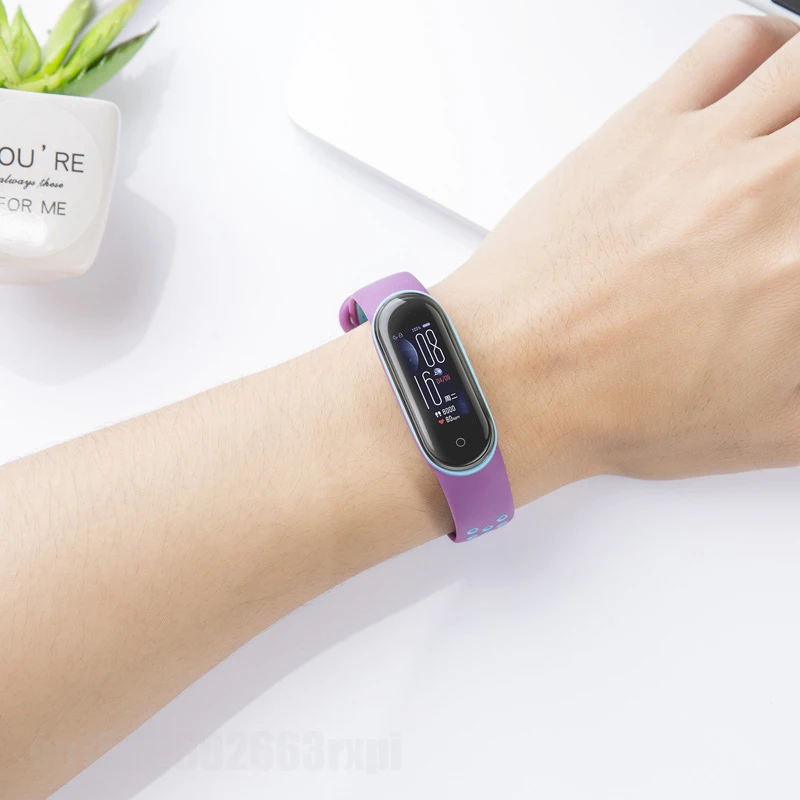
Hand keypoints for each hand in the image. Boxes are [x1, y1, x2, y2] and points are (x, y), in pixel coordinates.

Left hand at [436, 15, 799, 501]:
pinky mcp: (648, 125)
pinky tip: (761, 90)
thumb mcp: (763, 429)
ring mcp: (710, 151)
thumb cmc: (612, 406)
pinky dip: (769, 49)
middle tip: (788, 206)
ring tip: (791, 141)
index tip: (796, 252)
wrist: (514, 379)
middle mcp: (773, 197)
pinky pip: (737, 43)